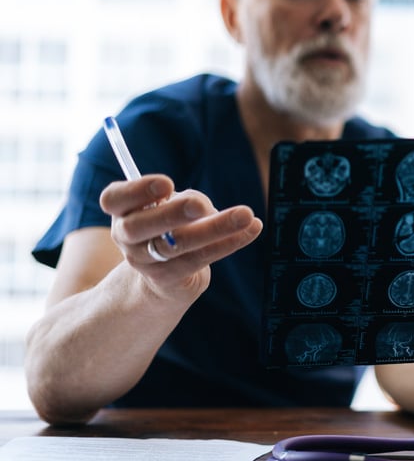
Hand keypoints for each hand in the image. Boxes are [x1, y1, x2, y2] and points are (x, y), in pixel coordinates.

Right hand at [100, 174, 262, 298]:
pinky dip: (230, 242)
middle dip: (171, 214)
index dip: (136, 191)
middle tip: (200, 205)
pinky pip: (201, 258)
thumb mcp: (172, 205)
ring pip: (178, 244)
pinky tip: (253, 228)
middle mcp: (127, 237)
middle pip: (139, 227)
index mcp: (123, 211)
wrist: (163, 278)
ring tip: (246, 215)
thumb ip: (185, 200)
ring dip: (215, 227)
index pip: (113, 199)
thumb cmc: (170, 225)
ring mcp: (145, 261)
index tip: (167, 183)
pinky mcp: (169, 277)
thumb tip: (204, 209)